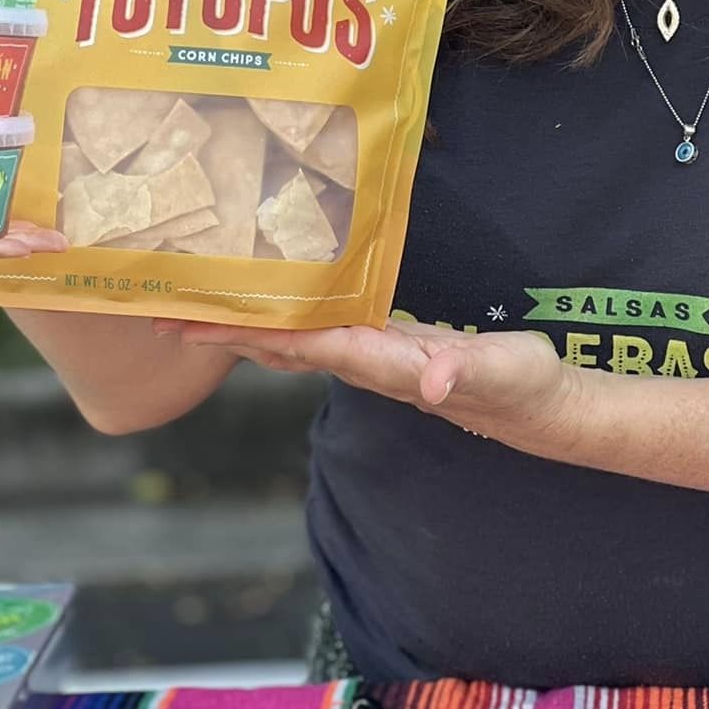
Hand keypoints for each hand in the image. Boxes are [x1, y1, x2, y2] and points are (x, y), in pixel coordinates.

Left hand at [166, 317, 593, 460]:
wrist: (541, 406)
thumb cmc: (522, 385)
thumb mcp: (501, 373)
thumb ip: (466, 372)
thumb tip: (432, 380)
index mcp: (384, 363)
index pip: (303, 344)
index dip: (250, 332)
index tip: (197, 323)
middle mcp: (370, 363)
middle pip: (284, 347)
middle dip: (227, 333)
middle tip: (166, 314)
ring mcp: (377, 359)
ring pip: (298, 340)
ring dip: (249, 327)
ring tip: (202, 307)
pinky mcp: (391, 347)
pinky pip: (325, 330)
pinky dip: (291, 317)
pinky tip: (278, 303)